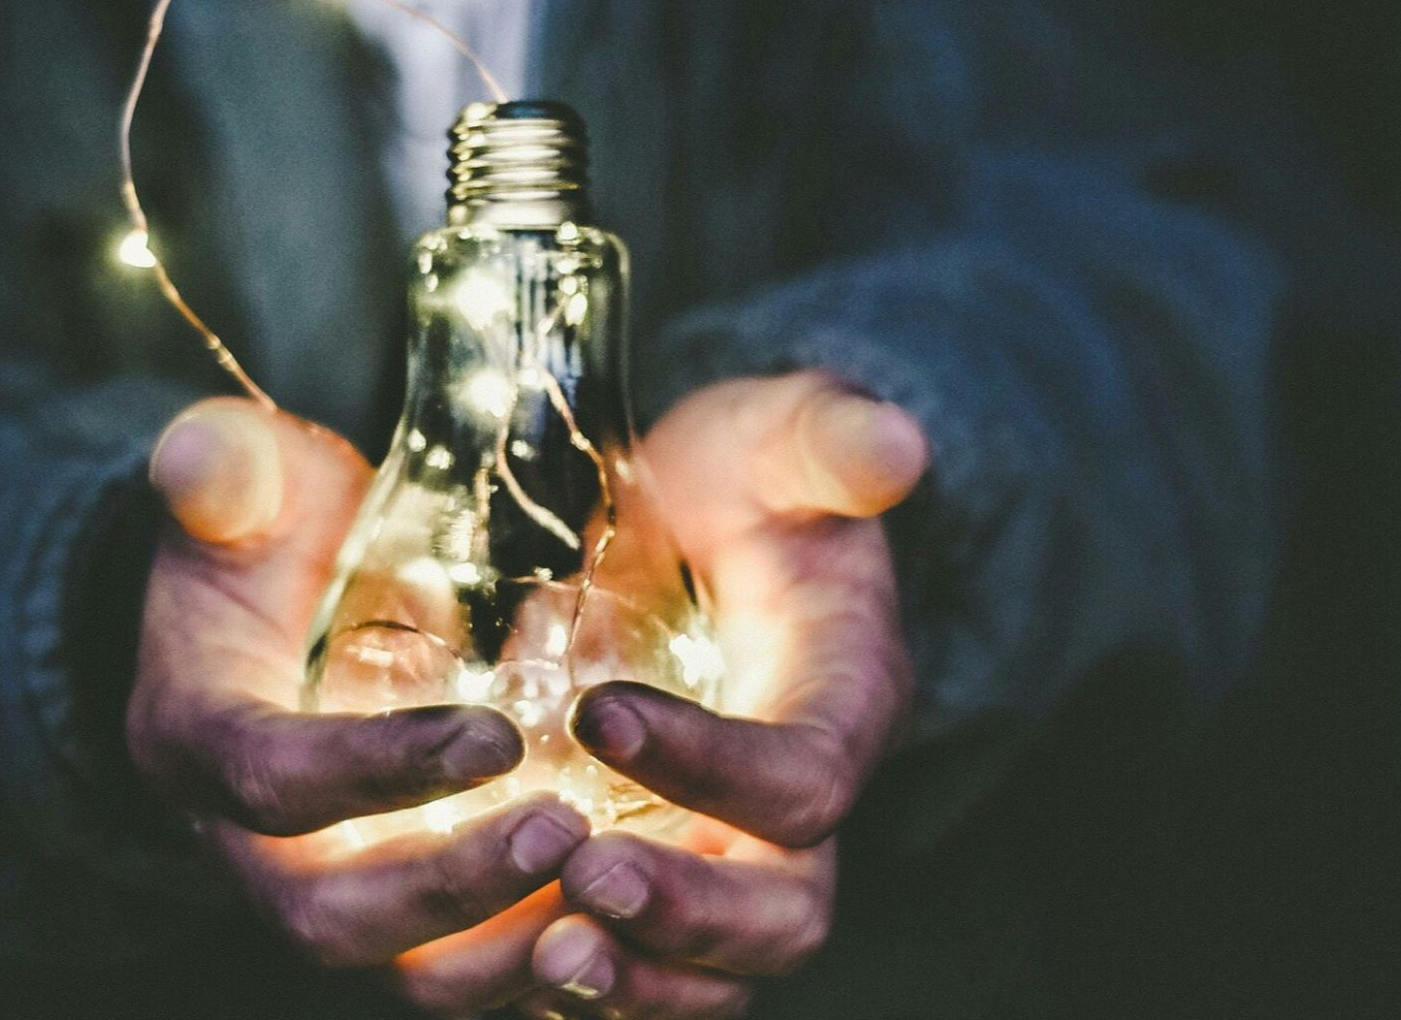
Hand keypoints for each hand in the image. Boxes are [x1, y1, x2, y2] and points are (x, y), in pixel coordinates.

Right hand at [128, 398, 592, 1015]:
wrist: (276, 609)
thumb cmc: (269, 535)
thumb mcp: (245, 483)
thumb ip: (226, 468)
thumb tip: (202, 457)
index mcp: (198, 739)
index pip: (270, 780)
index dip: (376, 771)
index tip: (497, 736)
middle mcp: (248, 845)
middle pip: (330, 918)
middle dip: (450, 891)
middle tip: (567, 832)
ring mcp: (326, 892)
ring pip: (405, 975)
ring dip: (507, 955)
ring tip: (616, 893)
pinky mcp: (398, 918)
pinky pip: (465, 977)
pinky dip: (542, 970)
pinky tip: (633, 933)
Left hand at [514, 373, 927, 1018]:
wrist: (700, 526)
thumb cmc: (742, 481)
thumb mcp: (778, 437)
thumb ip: (828, 439)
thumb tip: (894, 444)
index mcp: (842, 704)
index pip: (803, 776)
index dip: (714, 764)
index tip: (598, 713)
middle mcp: (797, 807)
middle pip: (782, 912)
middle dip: (688, 914)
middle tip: (583, 880)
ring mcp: (731, 854)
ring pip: (714, 973)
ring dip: (636, 981)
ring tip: (545, 957)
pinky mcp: (663, 874)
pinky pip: (645, 972)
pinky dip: (587, 990)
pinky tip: (506, 965)